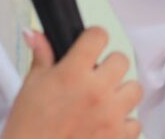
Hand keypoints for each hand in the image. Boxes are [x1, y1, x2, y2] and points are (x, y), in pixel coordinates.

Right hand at [3, 27, 141, 138]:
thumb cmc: (28, 128)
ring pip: (135, 89)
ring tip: (104, 101)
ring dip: (122, 93)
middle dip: (109, 66)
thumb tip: (36, 35)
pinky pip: (136, 122)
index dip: (93, 38)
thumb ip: (42, 56)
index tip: (90, 45)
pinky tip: (107, 124)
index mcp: (73, 74)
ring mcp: (111, 115)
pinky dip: (124, 124)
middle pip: (121, 60)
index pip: (98, 36)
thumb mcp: (30, 87)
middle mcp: (96, 91)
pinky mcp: (119, 136)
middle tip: (95, 77)